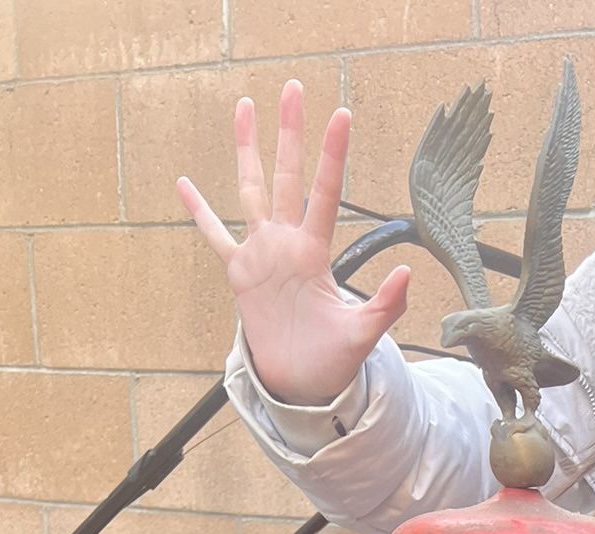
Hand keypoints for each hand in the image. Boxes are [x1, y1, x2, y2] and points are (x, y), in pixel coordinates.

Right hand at [178, 80, 409, 408]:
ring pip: (251, 190)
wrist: (302, 383)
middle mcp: (287, 243)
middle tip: (294, 88)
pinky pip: (215, 236)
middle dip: (289, 133)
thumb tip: (409, 270)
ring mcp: (261, 253)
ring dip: (247, 150)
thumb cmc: (333, 360)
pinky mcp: (239, 273)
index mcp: (315, 253)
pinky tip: (185, 183)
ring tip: (244, 106)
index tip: (341, 115)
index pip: (325, 194)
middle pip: (287, 177)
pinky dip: (200, 212)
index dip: (332, 156)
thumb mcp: (363, 335)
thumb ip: (385, 304)